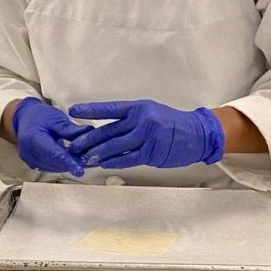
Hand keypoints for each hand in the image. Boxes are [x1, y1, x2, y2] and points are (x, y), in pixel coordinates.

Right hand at [12, 98, 92, 176]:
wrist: (25, 118)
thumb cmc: (40, 116)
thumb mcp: (56, 118)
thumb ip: (70, 129)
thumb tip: (88, 133)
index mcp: (33, 138)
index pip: (53, 153)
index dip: (68, 162)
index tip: (80, 171)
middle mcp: (29, 152)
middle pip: (55, 162)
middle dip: (72, 162)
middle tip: (90, 160)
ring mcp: (30, 159)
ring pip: (54, 167)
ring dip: (68, 165)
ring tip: (83, 159)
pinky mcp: (33, 163)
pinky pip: (50, 167)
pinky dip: (62, 164)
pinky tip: (72, 160)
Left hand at [68, 100, 224, 169]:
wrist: (197, 133)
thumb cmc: (173, 123)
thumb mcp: (151, 112)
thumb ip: (131, 120)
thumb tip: (108, 132)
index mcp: (139, 107)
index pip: (110, 108)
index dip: (90, 110)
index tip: (73, 111)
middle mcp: (141, 119)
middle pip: (109, 130)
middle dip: (89, 139)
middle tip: (74, 146)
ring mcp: (147, 136)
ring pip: (115, 146)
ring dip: (98, 154)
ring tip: (84, 158)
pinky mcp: (152, 152)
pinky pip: (128, 158)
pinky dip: (114, 161)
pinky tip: (103, 164)